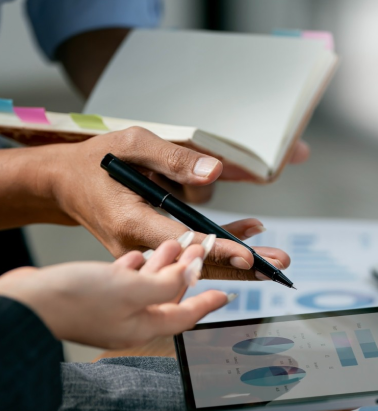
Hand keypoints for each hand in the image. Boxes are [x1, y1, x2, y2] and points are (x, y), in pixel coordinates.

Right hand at [0, 238, 229, 348]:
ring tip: (173, 245)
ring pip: (145, 287)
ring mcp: (110, 311)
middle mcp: (129, 322)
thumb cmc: (73, 299)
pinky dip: (134, 268)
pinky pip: (122, 284)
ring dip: (161, 265)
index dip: (208, 302)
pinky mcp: (92, 298)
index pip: (186, 315)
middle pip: (167, 298)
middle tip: (199, 252)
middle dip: (185, 273)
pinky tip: (136, 256)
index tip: (227, 294)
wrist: (26, 302)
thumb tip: (194, 276)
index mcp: (144, 325)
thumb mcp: (131, 288)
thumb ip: (166, 282)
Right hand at [44, 127, 290, 275]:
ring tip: (275, 259)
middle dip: (240, 266)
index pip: (182, 242)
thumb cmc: (96, 161)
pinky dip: (219, 245)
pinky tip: (249, 235)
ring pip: (196, 264)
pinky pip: (190, 255)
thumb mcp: (130, 144)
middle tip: (277, 266)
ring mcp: (145, 255)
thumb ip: (173, 157)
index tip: (248, 256)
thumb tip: (215, 172)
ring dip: (236, 261)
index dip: (217, 250)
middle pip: (196, 263)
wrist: (66, 185)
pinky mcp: (152, 253)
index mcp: (130, 221)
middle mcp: (138, 246)